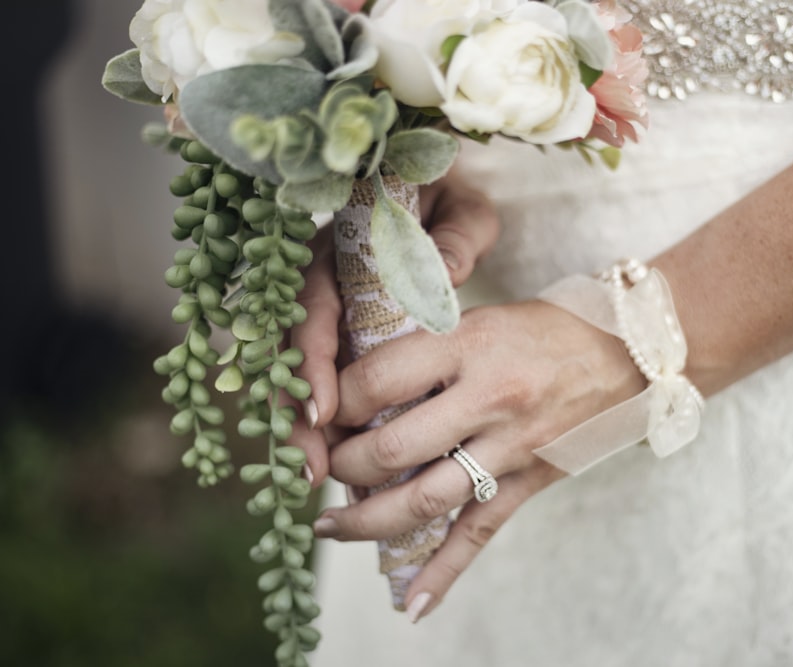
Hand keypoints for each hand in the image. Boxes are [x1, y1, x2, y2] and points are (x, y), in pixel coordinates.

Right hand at [288, 171, 500, 485]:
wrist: (440, 196)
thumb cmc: (451, 200)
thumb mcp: (464, 211)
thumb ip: (457, 237)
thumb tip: (446, 273)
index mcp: (338, 247)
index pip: (312, 306)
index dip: (311, 359)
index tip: (323, 407)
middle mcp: (319, 284)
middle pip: (291, 353)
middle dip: (296, 414)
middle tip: (312, 466)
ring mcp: (324, 315)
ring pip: (296, 375)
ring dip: (303, 428)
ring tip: (316, 479)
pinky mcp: (336, 339)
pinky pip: (319, 383)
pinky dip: (322, 424)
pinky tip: (334, 462)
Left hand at [312, 299, 646, 619]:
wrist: (628, 352)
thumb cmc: (544, 330)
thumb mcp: (480, 320)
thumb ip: (425, 351)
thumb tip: (357, 387)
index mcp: (468, 345)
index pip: (377, 381)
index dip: (335, 402)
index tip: (319, 413)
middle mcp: (487, 398)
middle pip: (391, 448)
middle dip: (341, 464)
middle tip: (321, 467)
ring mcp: (510, 447)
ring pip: (424, 499)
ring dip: (366, 520)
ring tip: (329, 527)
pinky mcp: (528, 481)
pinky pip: (479, 534)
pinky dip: (443, 572)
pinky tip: (412, 603)